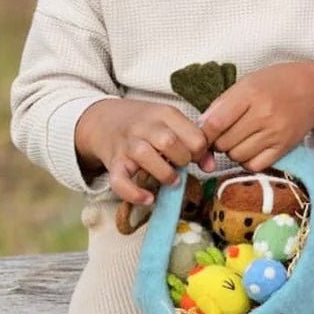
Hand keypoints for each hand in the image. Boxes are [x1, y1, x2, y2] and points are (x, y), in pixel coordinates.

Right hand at [75, 98, 211, 204]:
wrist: (103, 120)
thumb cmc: (145, 125)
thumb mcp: (171, 123)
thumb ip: (194, 140)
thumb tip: (211, 166)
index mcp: (165, 114)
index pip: (194, 135)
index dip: (201, 151)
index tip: (196, 157)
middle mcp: (144, 126)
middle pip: (169, 142)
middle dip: (183, 160)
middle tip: (182, 166)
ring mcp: (127, 144)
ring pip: (145, 155)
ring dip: (165, 174)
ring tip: (172, 181)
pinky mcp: (113, 163)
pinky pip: (120, 181)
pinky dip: (134, 193)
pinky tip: (149, 199)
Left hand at [200, 62, 313, 170]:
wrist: (312, 90)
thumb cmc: (274, 84)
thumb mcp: (246, 83)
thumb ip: (221, 105)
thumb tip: (199, 129)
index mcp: (251, 93)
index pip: (216, 122)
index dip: (203, 133)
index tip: (202, 134)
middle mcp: (264, 114)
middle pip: (224, 143)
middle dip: (219, 141)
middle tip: (226, 132)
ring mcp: (276, 133)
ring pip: (237, 156)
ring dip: (233, 151)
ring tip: (240, 138)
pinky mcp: (284, 148)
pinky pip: (255, 165)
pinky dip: (247, 160)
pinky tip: (251, 148)